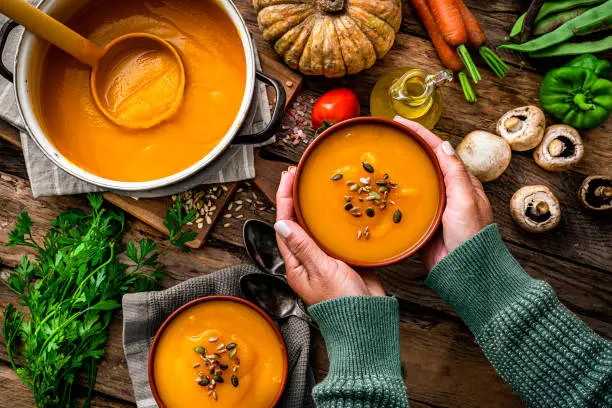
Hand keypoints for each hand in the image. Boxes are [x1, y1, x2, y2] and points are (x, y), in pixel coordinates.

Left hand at [274, 166, 385, 305]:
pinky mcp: (344, 259)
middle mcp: (308, 260)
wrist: (367, 320)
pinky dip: (336, 220)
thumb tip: (281, 224)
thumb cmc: (341, 302)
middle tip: (300, 174)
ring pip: (317, 227)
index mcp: (296, 264)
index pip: (285, 225)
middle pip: (299, 223)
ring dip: (316, 207)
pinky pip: (336, 235)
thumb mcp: (321, 270)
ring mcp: (326, 259)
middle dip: (297, 198)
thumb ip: (303, 246)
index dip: (285, 200)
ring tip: (317, 185)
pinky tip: (342, 207)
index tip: (288, 178)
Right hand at [392, 117, 492, 271]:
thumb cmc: (471, 235)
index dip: (421, 134)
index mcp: (460, 182)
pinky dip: (393, 194)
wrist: (464, 270)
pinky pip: (404, 204)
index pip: (439, 150)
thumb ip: (454, 173)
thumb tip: (443, 145)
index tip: (401, 123)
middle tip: (387, 137)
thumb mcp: (466, 199)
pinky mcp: (420, 222)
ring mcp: (433, 206)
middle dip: (407, 147)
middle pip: (424, 163)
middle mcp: (446, 191)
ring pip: (413, 182)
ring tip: (379, 158)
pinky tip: (379, 190)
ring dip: (398, 170)